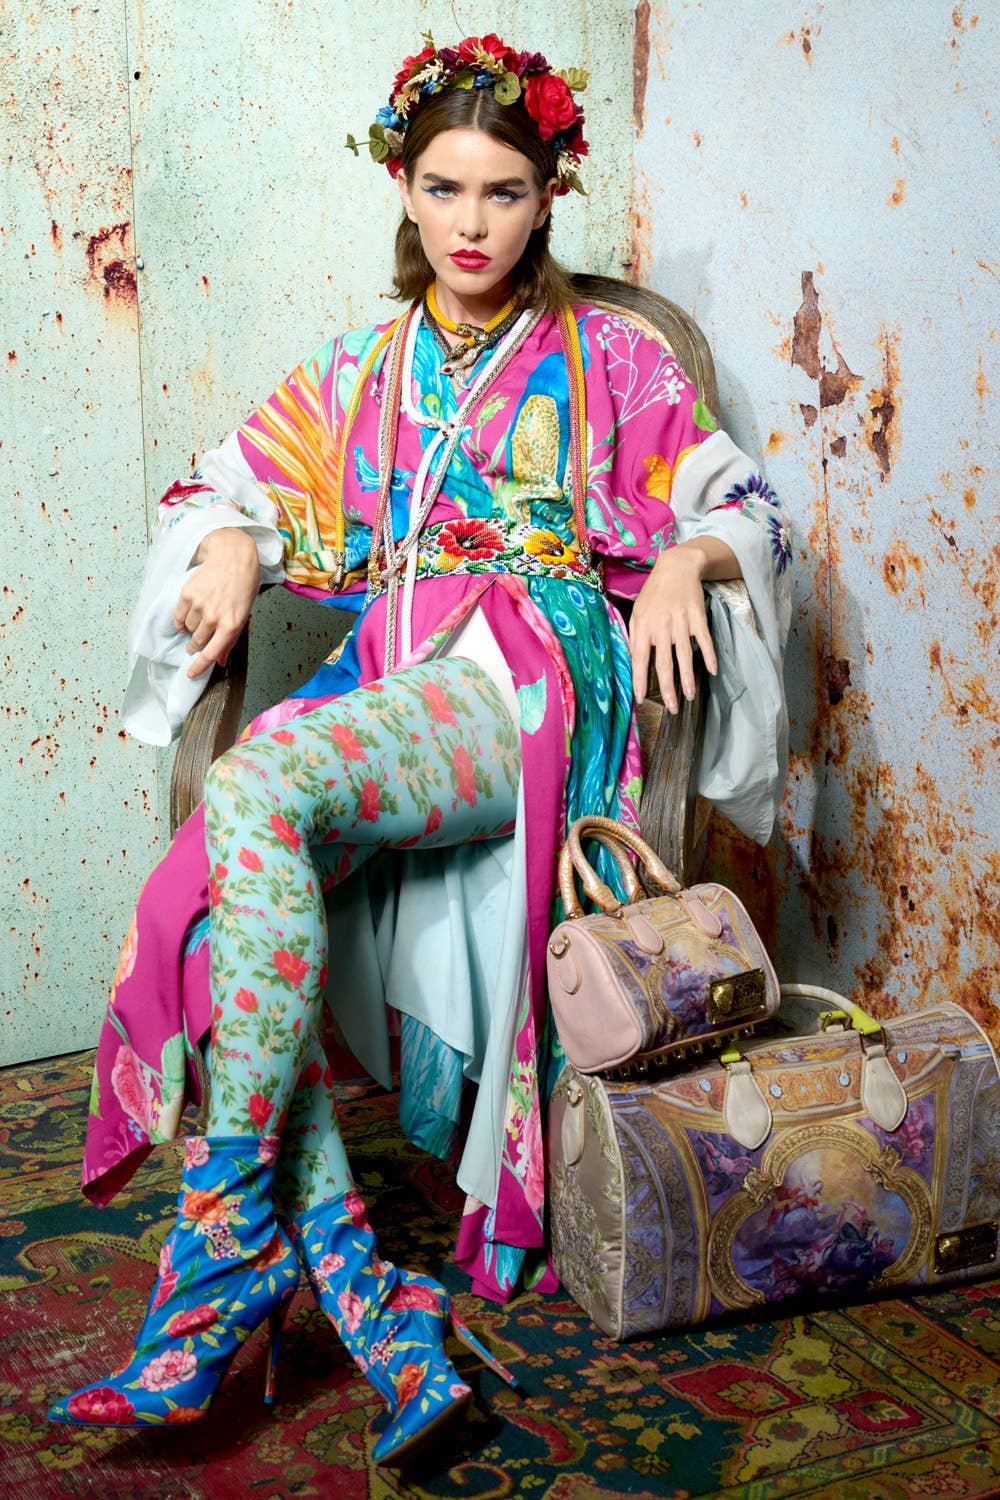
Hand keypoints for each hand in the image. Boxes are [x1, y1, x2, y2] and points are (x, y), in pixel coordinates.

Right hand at [173, 528, 259, 677]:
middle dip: (195, 645)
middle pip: (197, 642)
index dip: (199, 667)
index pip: (211, 653)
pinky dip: (181, 618)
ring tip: (199, 617)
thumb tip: (220, 661)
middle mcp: (215, 617)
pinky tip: (189, 612)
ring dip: (191, 628)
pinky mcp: (187, 594)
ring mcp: (200, 605)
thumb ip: (230, 639)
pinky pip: (178, 616)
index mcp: (232, 625)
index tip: (190, 674)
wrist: (233, 557)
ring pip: (188, 629)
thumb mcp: (244, 614)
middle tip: (196, 640)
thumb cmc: (242, 586)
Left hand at [628, 542, 718, 710]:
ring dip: (688, 678)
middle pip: (664, 662)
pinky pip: (704, 639)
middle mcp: (661, 626)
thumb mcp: (637, 611)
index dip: (639, 679)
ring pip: (685, 655)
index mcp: (643, 626)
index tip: (640, 698)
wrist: (676, 567)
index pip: (639, 658)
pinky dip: (709, 655)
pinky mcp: (697, 617)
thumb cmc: (654, 593)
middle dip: (667, 688)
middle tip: (671, 708)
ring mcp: (680, 622)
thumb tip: (632, 661)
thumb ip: (635, 636)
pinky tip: (712, 671)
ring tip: (689, 696)